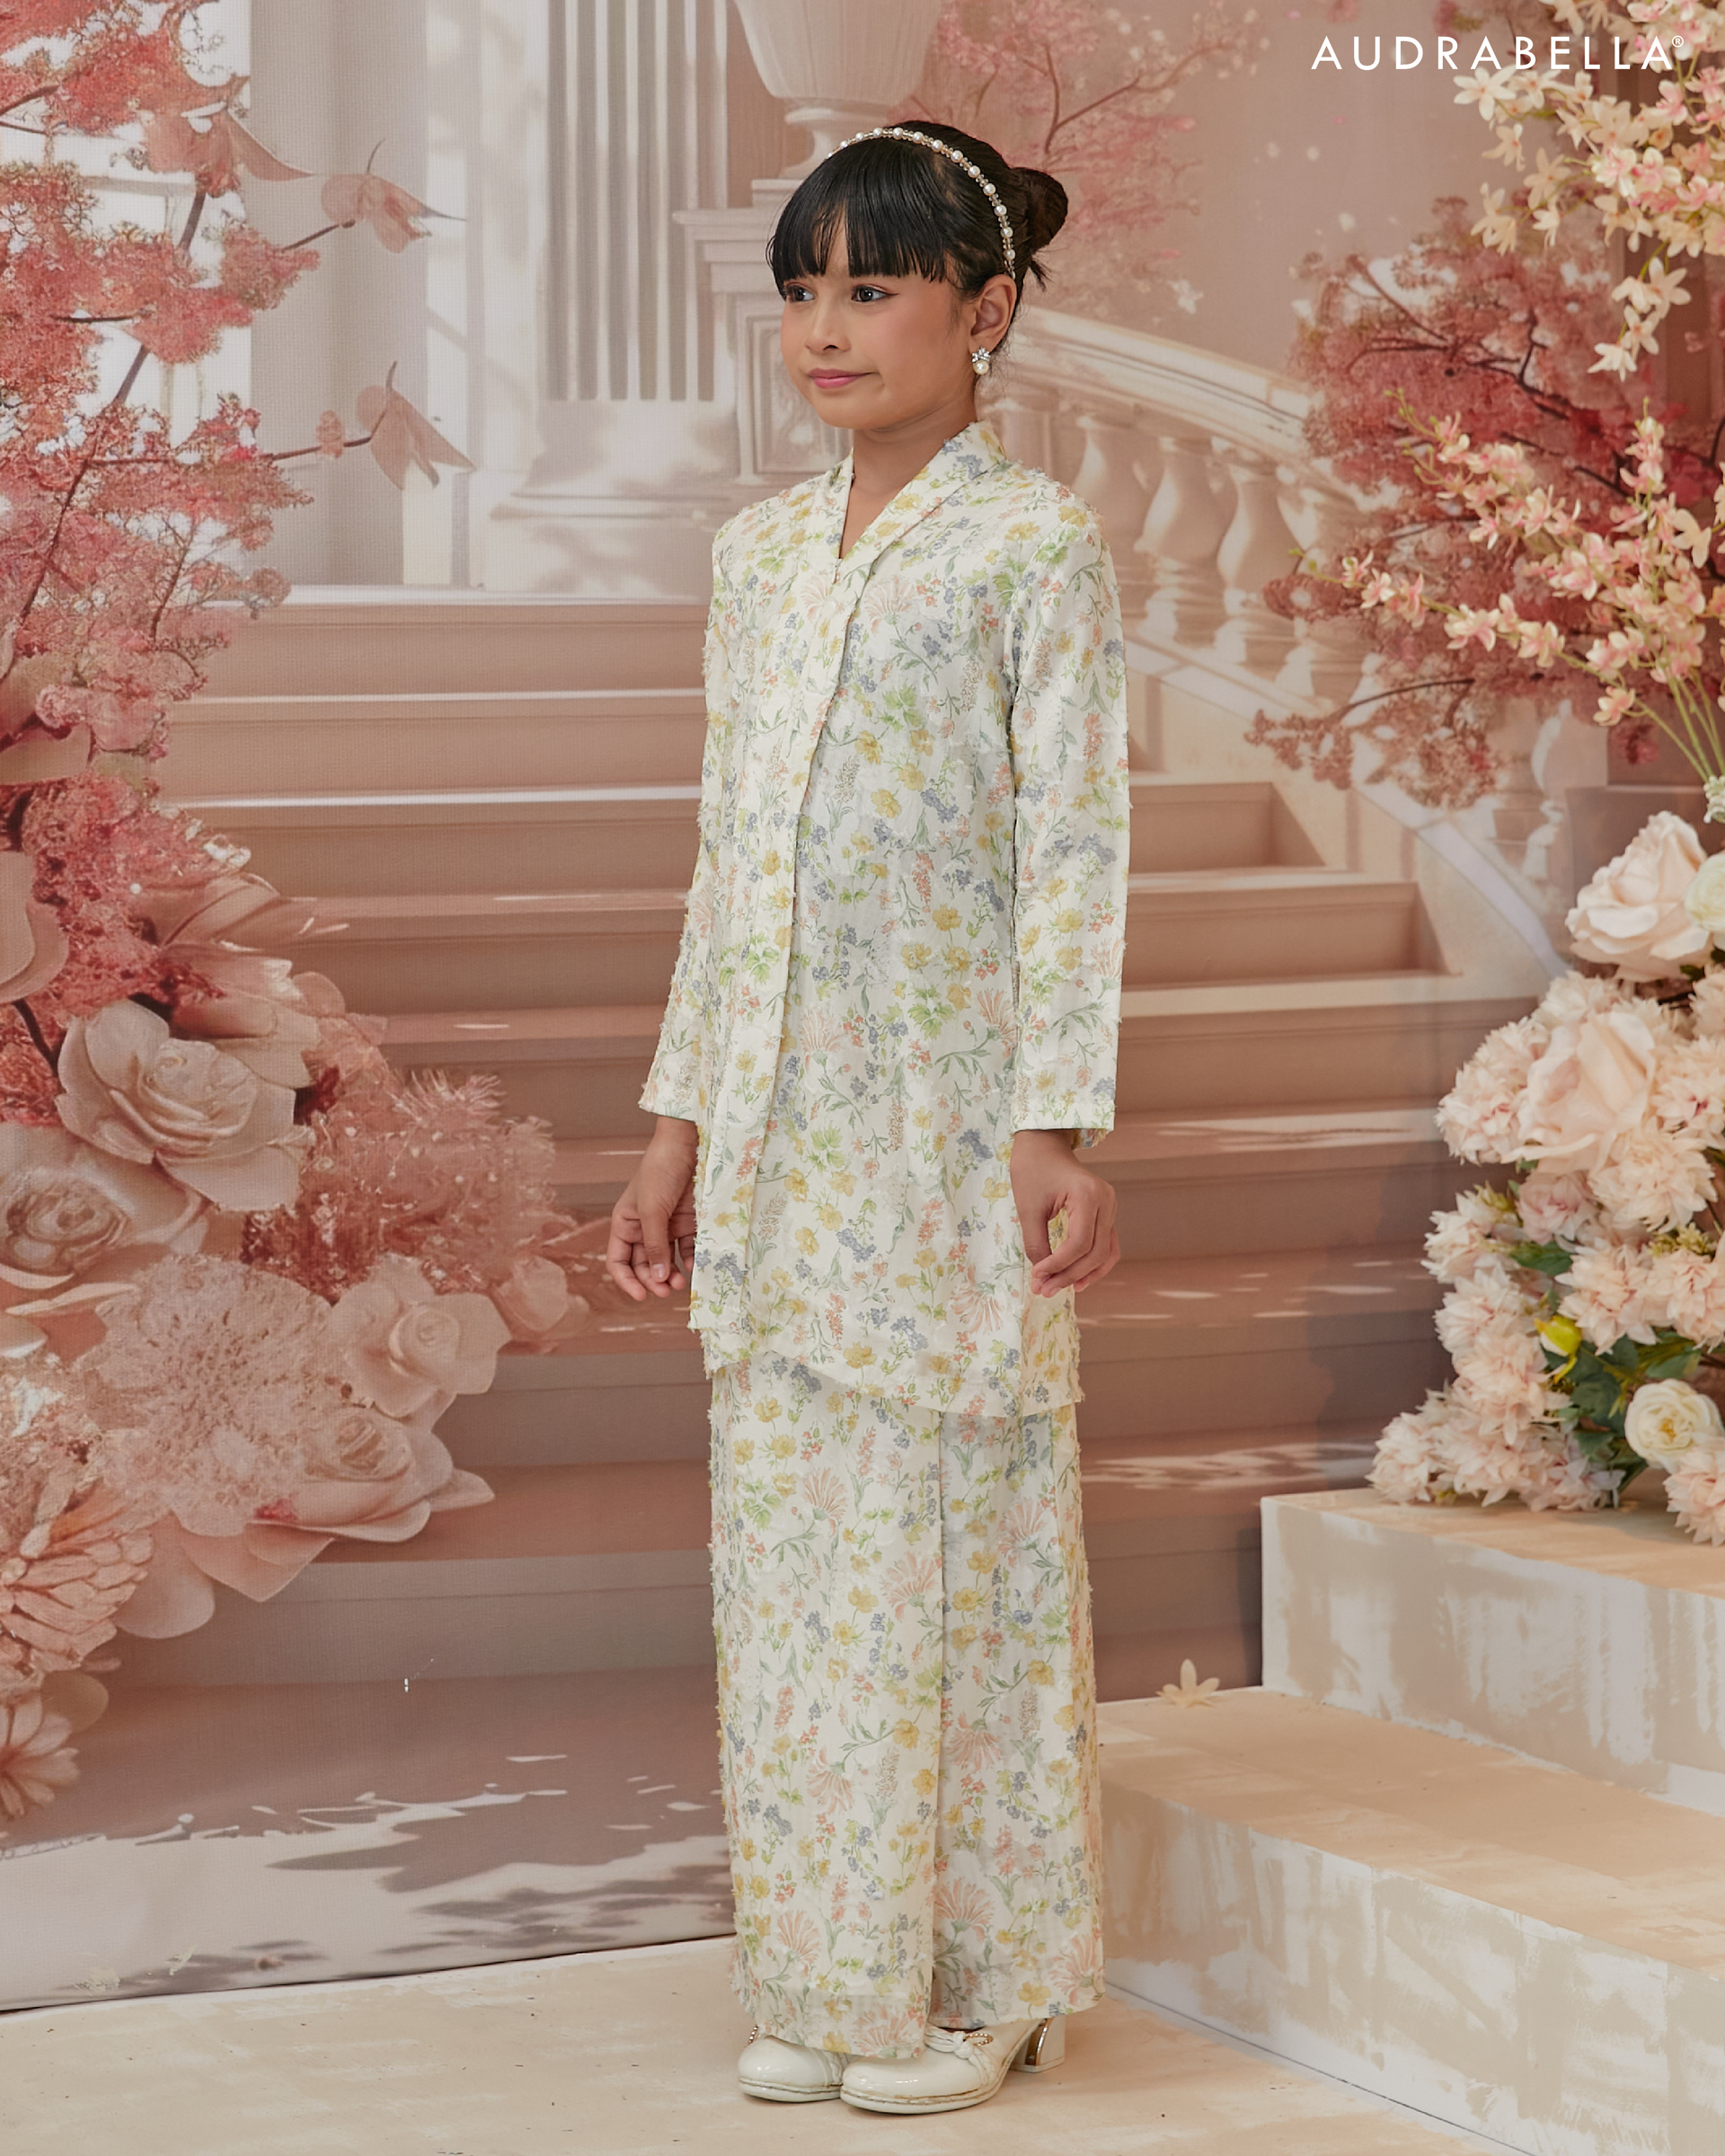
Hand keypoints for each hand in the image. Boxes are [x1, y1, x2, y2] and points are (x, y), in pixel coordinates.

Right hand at [607, 1117, 698, 1300]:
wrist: (688, 1146)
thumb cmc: (660, 1172)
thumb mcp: (652, 1211)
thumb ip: (654, 1246)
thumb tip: (657, 1279)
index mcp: (625, 1223)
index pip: (618, 1261)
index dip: (626, 1280)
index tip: (641, 1296)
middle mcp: (644, 1228)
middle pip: (643, 1265)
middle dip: (653, 1280)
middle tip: (667, 1290)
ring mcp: (667, 1226)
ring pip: (666, 1260)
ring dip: (671, 1274)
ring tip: (681, 1283)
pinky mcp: (688, 1222)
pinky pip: (687, 1248)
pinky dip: (690, 1260)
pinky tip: (695, 1267)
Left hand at [1010, 1129, 1119, 1297]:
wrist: (1043, 1146)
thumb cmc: (1032, 1171)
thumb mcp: (1028, 1208)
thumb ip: (1036, 1243)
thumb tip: (1043, 1275)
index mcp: (1088, 1194)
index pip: (1079, 1243)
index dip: (1058, 1265)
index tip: (1036, 1277)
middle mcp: (1106, 1201)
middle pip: (1094, 1252)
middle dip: (1068, 1275)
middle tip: (1043, 1290)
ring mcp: (1110, 1207)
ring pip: (1106, 1253)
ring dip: (1083, 1275)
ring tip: (1059, 1289)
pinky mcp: (1106, 1213)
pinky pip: (1106, 1245)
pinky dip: (1094, 1264)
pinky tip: (1078, 1280)